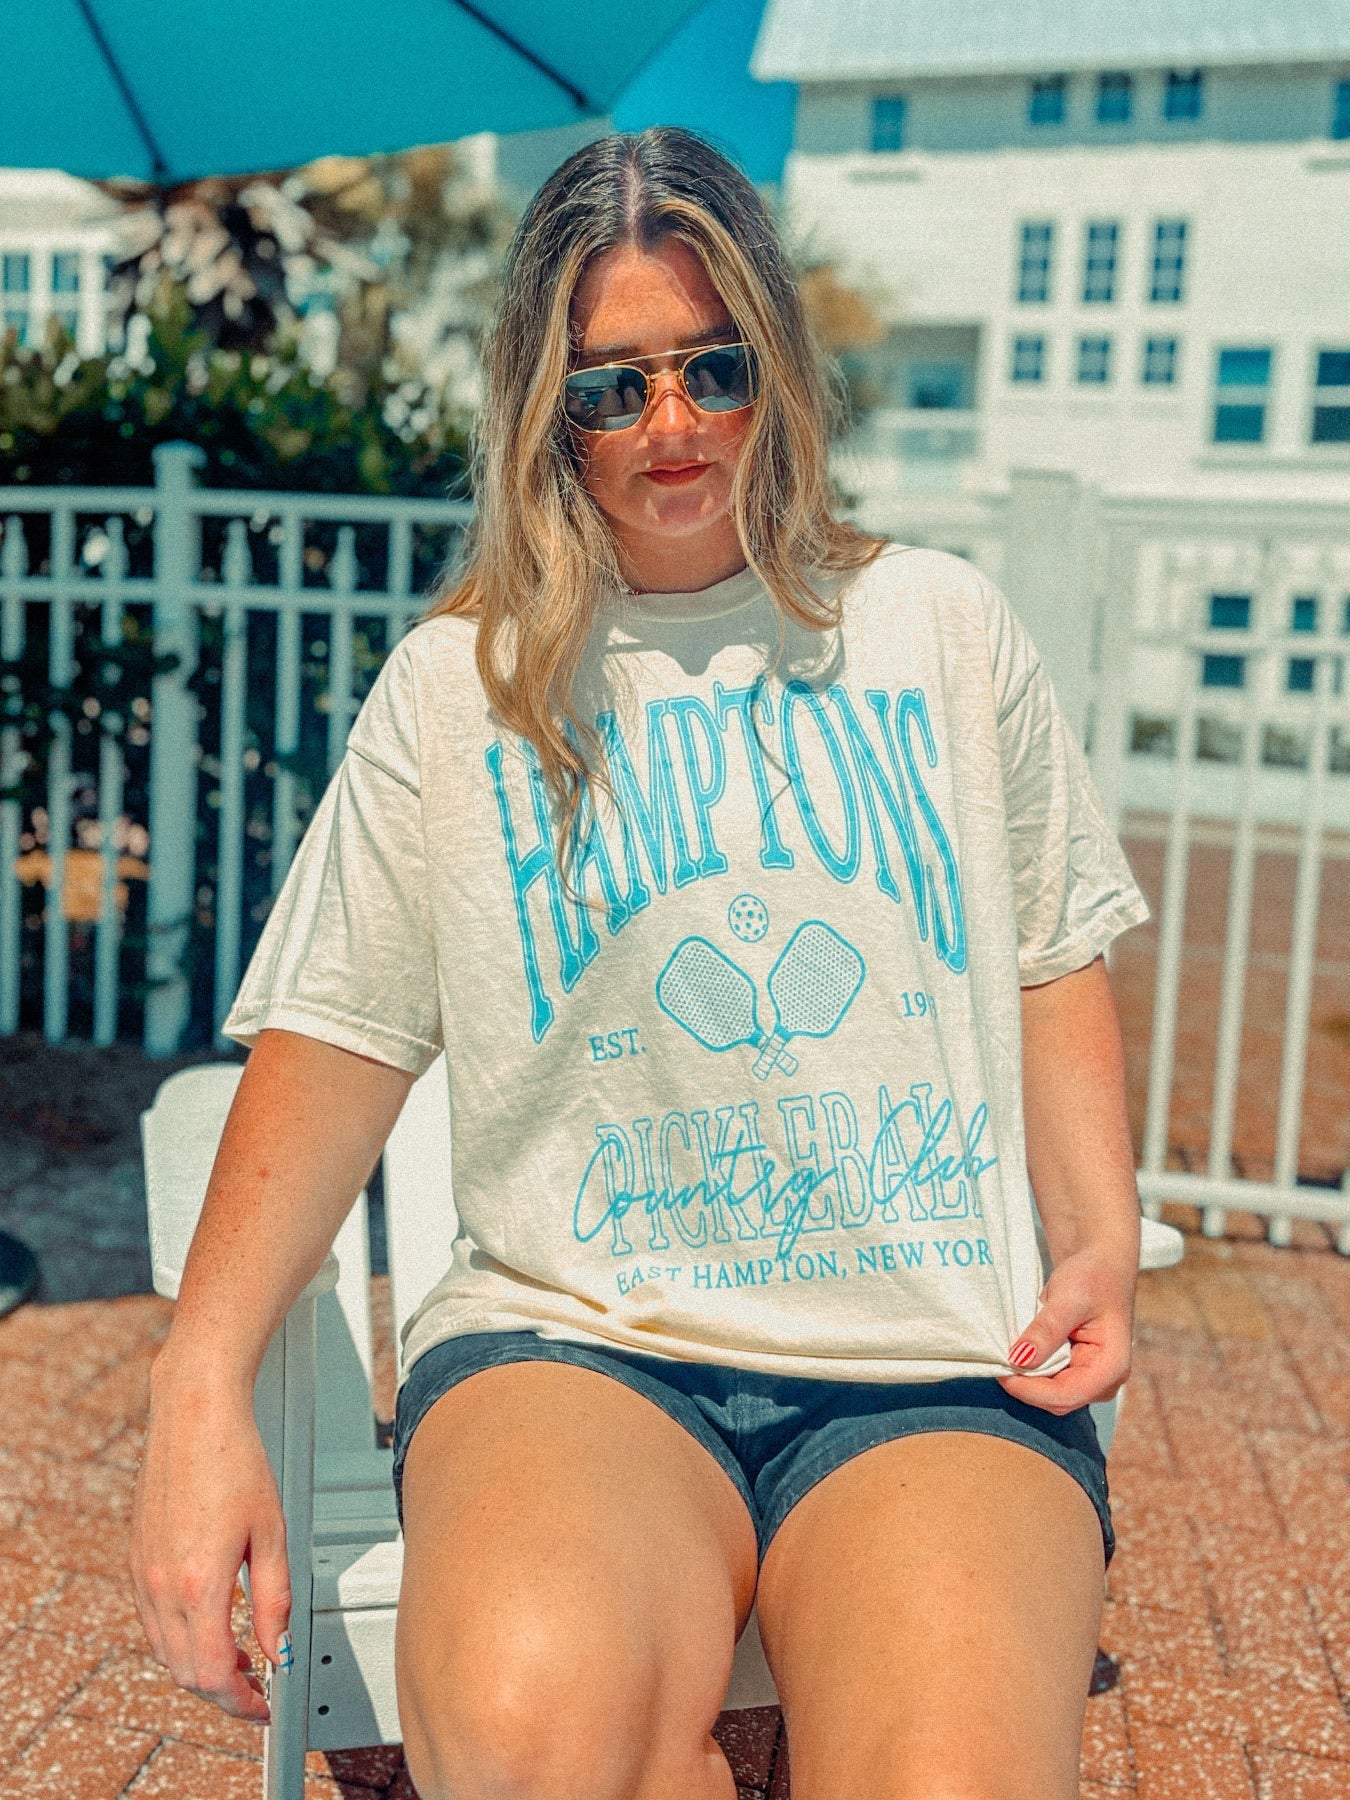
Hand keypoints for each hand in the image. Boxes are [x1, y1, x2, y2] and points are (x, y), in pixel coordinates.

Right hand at [129, 1368, 289, 1721]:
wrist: (195, 1415)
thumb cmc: (236, 1460)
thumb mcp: (272, 1533)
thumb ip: (274, 1598)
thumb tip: (276, 1648)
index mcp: (198, 1583)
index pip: (211, 1673)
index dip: (240, 1700)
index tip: (263, 1704)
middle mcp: (161, 1585)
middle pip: (184, 1671)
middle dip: (222, 1690)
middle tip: (257, 1688)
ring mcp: (143, 1573)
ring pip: (164, 1651)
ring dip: (199, 1667)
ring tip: (239, 1659)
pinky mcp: (137, 1558)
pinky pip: (152, 1620)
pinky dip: (179, 1638)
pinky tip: (209, 1625)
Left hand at [997, 1246, 1134, 1414]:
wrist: (1104, 1267)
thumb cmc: (1092, 1277)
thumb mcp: (1068, 1298)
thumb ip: (1046, 1330)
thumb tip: (1019, 1360)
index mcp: (1111, 1367)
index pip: (1065, 1396)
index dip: (1028, 1389)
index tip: (1001, 1369)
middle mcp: (1105, 1381)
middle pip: (1056, 1401)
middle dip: (1025, 1385)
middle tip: (998, 1358)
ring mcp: (1092, 1380)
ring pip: (1050, 1395)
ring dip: (1026, 1379)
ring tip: (1008, 1352)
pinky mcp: (1079, 1373)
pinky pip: (1050, 1383)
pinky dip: (1031, 1372)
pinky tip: (1019, 1352)